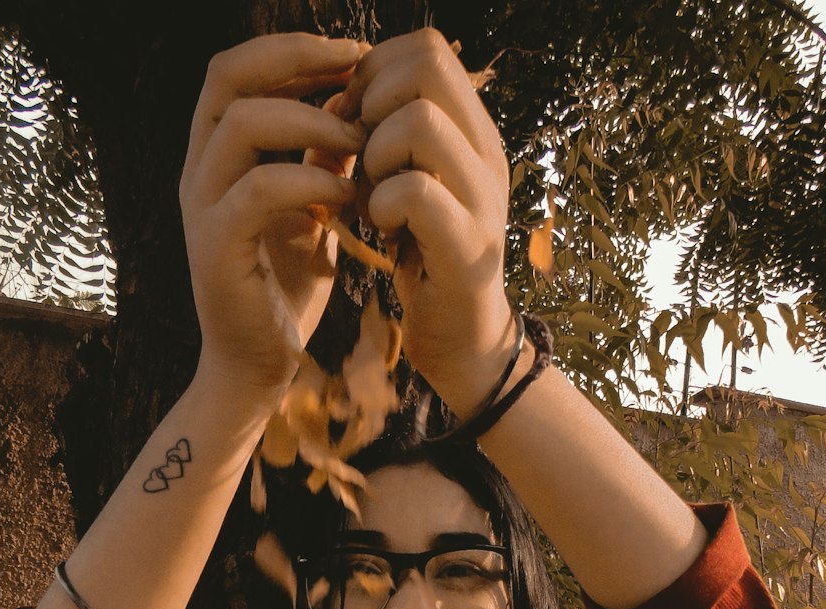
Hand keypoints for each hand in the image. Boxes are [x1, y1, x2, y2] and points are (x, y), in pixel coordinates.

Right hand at [180, 32, 370, 395]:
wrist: (260, 369)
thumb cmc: (284, 293)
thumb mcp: (312, 212)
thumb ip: (322, 162)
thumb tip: (354, 106)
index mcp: (217, 157)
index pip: (237, 70)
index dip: (293, 49)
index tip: (354, 54)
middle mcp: (198, 172)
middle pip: (226, 76)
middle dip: (296, 58)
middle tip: (358, 67)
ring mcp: (200, 208)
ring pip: (240, 123)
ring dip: (309, 120)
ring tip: (361, 140)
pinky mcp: (214, 249)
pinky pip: (259, 191)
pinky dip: (309, 182)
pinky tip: (349, 196)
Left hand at [337, 29, 515, 407]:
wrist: (461, 343)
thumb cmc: (423, 260)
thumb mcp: (402, 183)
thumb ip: (383, 135)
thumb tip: (337, 88)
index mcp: (473, 131)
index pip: (426, 48)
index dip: (373, 71)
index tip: (351, 120)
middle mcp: (488, 153)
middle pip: (426, 66)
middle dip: (371, 103)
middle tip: (356, 155)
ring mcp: (484, 197)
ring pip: (419, 122)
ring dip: (374, 156)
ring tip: (370, 196)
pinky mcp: (468, 245)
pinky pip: (414, 191)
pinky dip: (380, 205)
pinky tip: (380, 230)